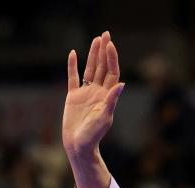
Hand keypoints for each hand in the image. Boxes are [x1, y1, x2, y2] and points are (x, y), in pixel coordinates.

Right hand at [62, 31, 124, 158]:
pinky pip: (73, 78)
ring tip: (95, 39)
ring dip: (93, 55)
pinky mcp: (73, 97)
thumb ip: (112, 100)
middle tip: (105, 34)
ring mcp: (85, 93)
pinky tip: (73, 54)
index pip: (112, 72)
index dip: (111, 58)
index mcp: (107, 96)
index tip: (110, 45)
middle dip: (104, 51)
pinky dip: (72, 66)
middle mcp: (98, 92)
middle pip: (103, 67)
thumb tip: (122, 84)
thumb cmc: (93, 135)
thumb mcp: (104, 117)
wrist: (78, 145)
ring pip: (90, 69)